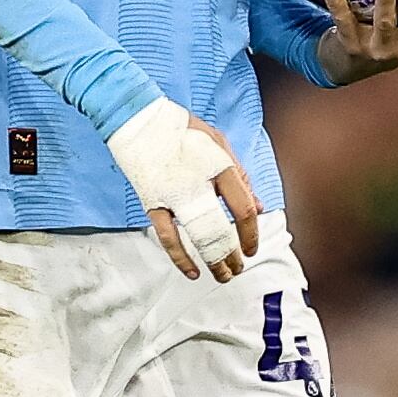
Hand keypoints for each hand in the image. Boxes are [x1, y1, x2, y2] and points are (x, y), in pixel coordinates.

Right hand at [106, 99, 261, 282]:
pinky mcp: (153, 203)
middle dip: (233, 254)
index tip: (252, 248)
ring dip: (213, 261)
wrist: (139, 120)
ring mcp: (173, 195)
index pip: (243, 207)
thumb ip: (240, 176)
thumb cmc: (183, 131)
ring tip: (223, 276)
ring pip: (197, 237)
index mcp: (219, 166)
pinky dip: (180, 259)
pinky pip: (167, 238)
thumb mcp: (219, 144)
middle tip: (239, 267)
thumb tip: (258, 206)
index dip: (251, 233)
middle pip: (222, 229)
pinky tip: (191, 272)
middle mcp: (197, 183)